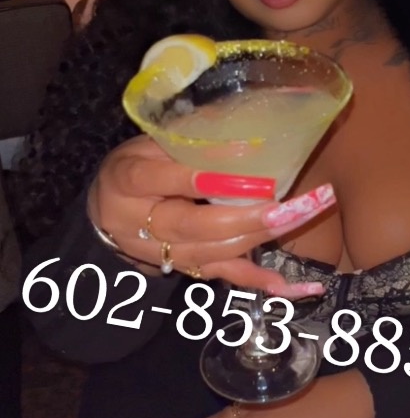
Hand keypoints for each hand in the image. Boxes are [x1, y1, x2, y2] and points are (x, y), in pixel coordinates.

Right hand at [88, 134, 335, 297]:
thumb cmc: (137, 167)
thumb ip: (188, 139)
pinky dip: (257, 282)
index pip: (156, 180)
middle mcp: (139, 223)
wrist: (107, 214)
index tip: (235, 174)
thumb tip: (241, 132)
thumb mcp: (149, 144)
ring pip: (210, 253)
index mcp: (126, 181)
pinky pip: (222, 276)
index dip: (194, 179)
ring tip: (295, 220)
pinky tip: (288, 286)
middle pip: (191, 226)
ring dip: (256, 239)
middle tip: (283, 207)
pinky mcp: (184, 268)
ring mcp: (161, 252)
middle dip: (242, 218)